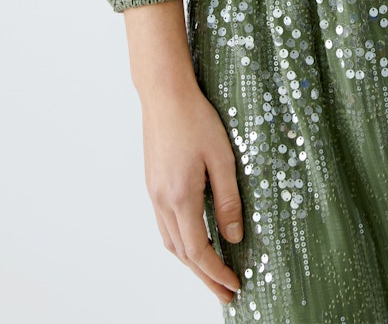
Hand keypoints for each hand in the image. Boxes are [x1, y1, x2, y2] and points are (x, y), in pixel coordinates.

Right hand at [139, 82, 244, 304]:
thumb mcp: (223, 157)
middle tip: (225, 294)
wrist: (164, 94)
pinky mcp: (153, 183)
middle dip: (204, 277)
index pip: (198, 250)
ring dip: (191, 262)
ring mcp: (154, 192)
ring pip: (170, 241)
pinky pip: (165, 225)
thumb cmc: (196, 118)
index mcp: (180, 197)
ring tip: (212, 274)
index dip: (216, 272)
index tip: (233, 285)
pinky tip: (194, 240)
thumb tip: (235, 236)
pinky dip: (181, 242)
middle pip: (182, 253)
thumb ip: (229, 199)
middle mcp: (162, 200)